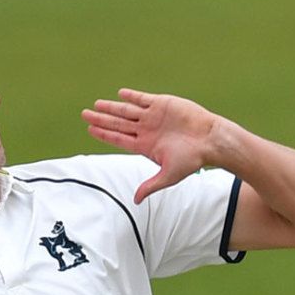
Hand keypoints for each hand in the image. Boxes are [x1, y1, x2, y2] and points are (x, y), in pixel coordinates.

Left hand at [81, 88, 220, 203]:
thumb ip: (151, 185)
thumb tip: (136, 201)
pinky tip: (120, 94)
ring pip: (127, 110)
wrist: (210, 140)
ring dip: (111, 107)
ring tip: (96, 105)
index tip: (90, 130)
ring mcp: (153, 116)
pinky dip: (132, 96)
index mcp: (145, 145)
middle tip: (84, 115)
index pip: (118, 139)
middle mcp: (146, 130)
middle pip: (118, 123)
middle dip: (101, 119)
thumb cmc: (192, 159)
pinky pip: (143, 99)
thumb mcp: (168, 175)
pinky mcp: (163, 104)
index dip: (104, 135)